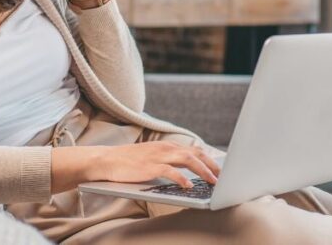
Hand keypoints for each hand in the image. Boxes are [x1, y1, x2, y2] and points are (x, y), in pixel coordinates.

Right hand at [95, 141, 220, 187]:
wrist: (108, 160)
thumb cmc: (129, 161)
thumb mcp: (153, 156)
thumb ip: (169, 160)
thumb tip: (186, 171)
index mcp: (167, 146)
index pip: (194, 150)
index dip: (209, 159)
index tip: (221, 169)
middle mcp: (166, 148)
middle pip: (196, 153)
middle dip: (212, 165)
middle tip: (223, 176)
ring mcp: (158, 156)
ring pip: (188, 160)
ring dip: (203, 171)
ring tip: (213, 181)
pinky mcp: (150, 167)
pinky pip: (170, 171)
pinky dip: (182, 178)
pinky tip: (189, 185)